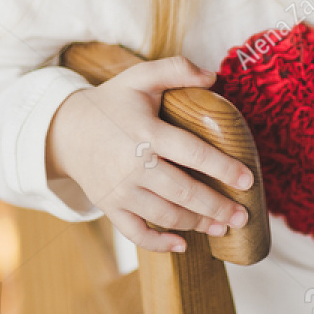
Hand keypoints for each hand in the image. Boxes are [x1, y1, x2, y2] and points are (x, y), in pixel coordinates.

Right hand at [45, 56, 252, 252]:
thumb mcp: (140, 77)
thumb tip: (212, 76)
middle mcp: (133, 165)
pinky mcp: (110, 207)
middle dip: (217, 206)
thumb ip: (175, 69)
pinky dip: (159, 244)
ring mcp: (120, 190)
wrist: (66, 131)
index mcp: (145, 132)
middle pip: (183, 193)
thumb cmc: (111, 103)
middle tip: (243, 214)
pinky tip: (182, 244)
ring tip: (222, 226)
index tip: (247, 179)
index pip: (191, 152)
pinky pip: (136, 233)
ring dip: (197, 224)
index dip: (222, 167)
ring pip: (165, 215)